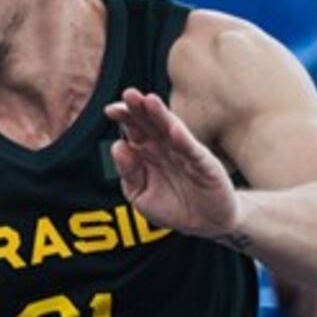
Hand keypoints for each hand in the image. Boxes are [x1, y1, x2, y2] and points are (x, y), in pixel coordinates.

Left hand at [106, 87, 239, 240]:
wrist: (205, 223)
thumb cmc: (172, 206)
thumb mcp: (140, 194)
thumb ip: (129, 173)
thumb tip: (118, 146)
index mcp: (148, 153)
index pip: (135, 131)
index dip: (125, 119)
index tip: (110, 110)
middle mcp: (167, 148)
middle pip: (151, 125)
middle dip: (140, 109)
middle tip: (128, 94)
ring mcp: (187, 155)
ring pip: (172, 131)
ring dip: (161, 116)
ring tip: (150, 101)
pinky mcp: (206, 166)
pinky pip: (194, 152)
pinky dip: (184, 141)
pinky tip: (175, 129)